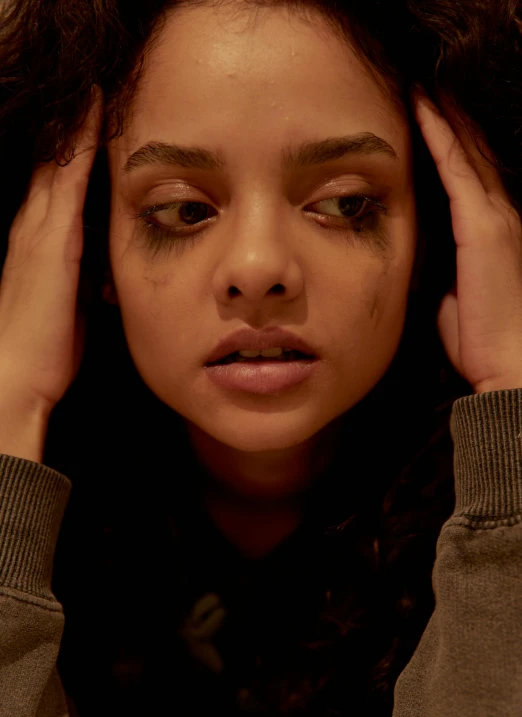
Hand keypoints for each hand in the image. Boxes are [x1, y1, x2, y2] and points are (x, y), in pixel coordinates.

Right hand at [0, 87, 102, 416]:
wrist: (15, 374)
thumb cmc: (44, 349)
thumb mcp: (69, 306)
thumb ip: (85, 281)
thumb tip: (107, 275)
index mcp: (41, 245)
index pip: (57, 188)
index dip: (74, 157)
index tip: (94, 127)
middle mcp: (35, 227)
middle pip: (56, 166)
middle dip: (74, 132)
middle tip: (98, 93)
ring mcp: (41, 229)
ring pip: (60, 163)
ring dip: (78, 127)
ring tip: (98, 91)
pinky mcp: (54, 238)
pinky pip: (69, 177)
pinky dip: (82, 144)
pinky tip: (96, 113)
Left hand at [411, 87, 521, 393]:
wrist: (503, 364)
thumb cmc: (478, 338)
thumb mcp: (452, 293)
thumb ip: (441, 266)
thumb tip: (418, 254)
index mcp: (487, 233)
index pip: (468, 177)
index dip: (449, 145)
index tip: (425, 119)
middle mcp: (496, 216)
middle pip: (470, 155)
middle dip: (447, 122)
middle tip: (422, 90)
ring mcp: (492, 217)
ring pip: (466, 152)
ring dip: (443, 118)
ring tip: (419, 88)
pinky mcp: (481, 226)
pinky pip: (456, 169)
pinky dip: (440, 136)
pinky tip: (422, 109)